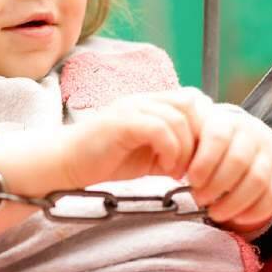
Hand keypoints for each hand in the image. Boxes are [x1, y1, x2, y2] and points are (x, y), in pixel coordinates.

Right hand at [60, 89, 206, 187]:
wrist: (64, 164)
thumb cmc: (106, 160)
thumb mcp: (150, 154)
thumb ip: (174, 148)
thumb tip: (206, 158)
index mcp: (151, 103)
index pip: (194, 101)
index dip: (205, 129)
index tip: (202, 160)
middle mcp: (143, 99)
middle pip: (192, 104)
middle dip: (201, 138)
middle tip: (195, 168)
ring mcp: (131, 108)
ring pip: (178, 118)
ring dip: (185, 150)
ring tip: (176, 172)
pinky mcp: (121, 122)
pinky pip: (159, 129)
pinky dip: (170, 151)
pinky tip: (164, 169)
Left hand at [185, 101, 271, 232]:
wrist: (241, 142)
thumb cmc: (210, 146)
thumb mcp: (195, 138)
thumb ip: (185, 147)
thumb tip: (171, 164)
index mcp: (228, 123)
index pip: (218, 137)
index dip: (204, 162)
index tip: (192, 180)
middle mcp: (253, 135)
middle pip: (238, 161)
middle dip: (216, 186)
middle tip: (200, 199)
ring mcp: (270, 156)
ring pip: (257, 180)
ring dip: (233, 202)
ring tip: (215, 212)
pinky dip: (255, 211)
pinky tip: (237, 217)